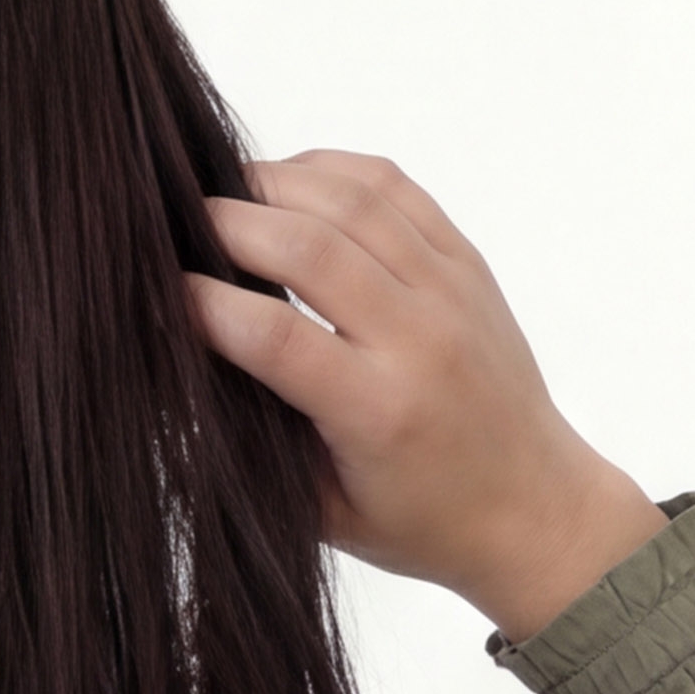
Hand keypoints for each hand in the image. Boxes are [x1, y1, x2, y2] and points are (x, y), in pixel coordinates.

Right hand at [186, 151, 665, 640]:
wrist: (533, 507)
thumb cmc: (421, 522)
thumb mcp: (324, 510)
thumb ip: (262, 439)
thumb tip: (190, 362)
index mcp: (379, 412)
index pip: (274, 334)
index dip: (205, 303)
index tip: (161, 289)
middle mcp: (419, 339)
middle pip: (308, 246)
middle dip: (230, 223)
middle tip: (178, 223)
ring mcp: (449, 290)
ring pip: (351, 199)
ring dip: (276, 183)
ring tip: (224, 193)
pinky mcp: (466, 262)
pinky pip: (393, 188)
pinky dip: (331, 171)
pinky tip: (288, 183)